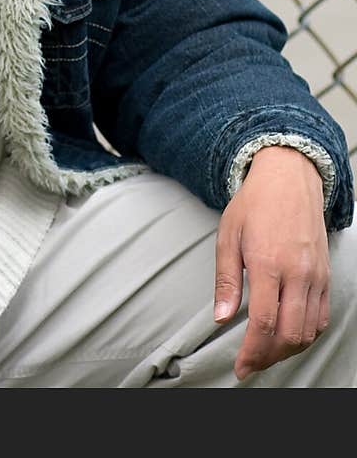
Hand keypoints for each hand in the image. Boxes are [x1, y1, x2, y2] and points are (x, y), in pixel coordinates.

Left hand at [214, 145, 329, 380]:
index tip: (240, 366)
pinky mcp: (325, 275)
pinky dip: (306, 334)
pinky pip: (321, 317)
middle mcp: (297, 273)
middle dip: (268, 357)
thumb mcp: (228, 236)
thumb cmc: (254, 204)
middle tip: (250, 363)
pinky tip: (287, 335)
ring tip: (265, 352)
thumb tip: (221, 318)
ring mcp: (315, 275)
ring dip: (287, 350)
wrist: (288, 179)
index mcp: (268, 262)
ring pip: (308, 331)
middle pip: (289, 334)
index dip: (252, 351)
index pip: (263, 322)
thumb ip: (225, 280)